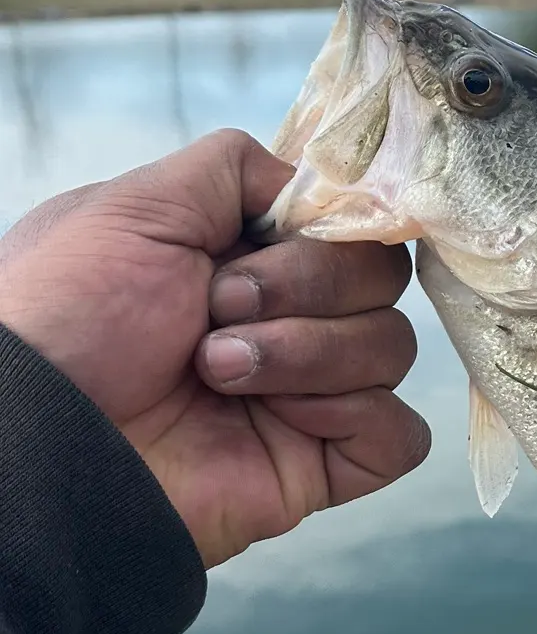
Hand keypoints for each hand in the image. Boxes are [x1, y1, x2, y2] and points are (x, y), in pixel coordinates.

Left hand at [0, 129, 429, 567]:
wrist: (34, 438)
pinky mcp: (320, 465)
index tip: (261, 241)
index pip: (353, 224)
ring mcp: (307, 394)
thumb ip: (233, 168)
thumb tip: (314, 187)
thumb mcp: (136, 205)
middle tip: (218, 311)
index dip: (329, 229)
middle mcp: (289, 320)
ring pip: (393, 348)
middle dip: (308, 286)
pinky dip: (358, 415)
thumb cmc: (65, 316)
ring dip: (310, 352)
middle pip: (384, 279)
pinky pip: (402, 435)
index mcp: (252, 258)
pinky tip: (286, 417)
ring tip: (218, 371)